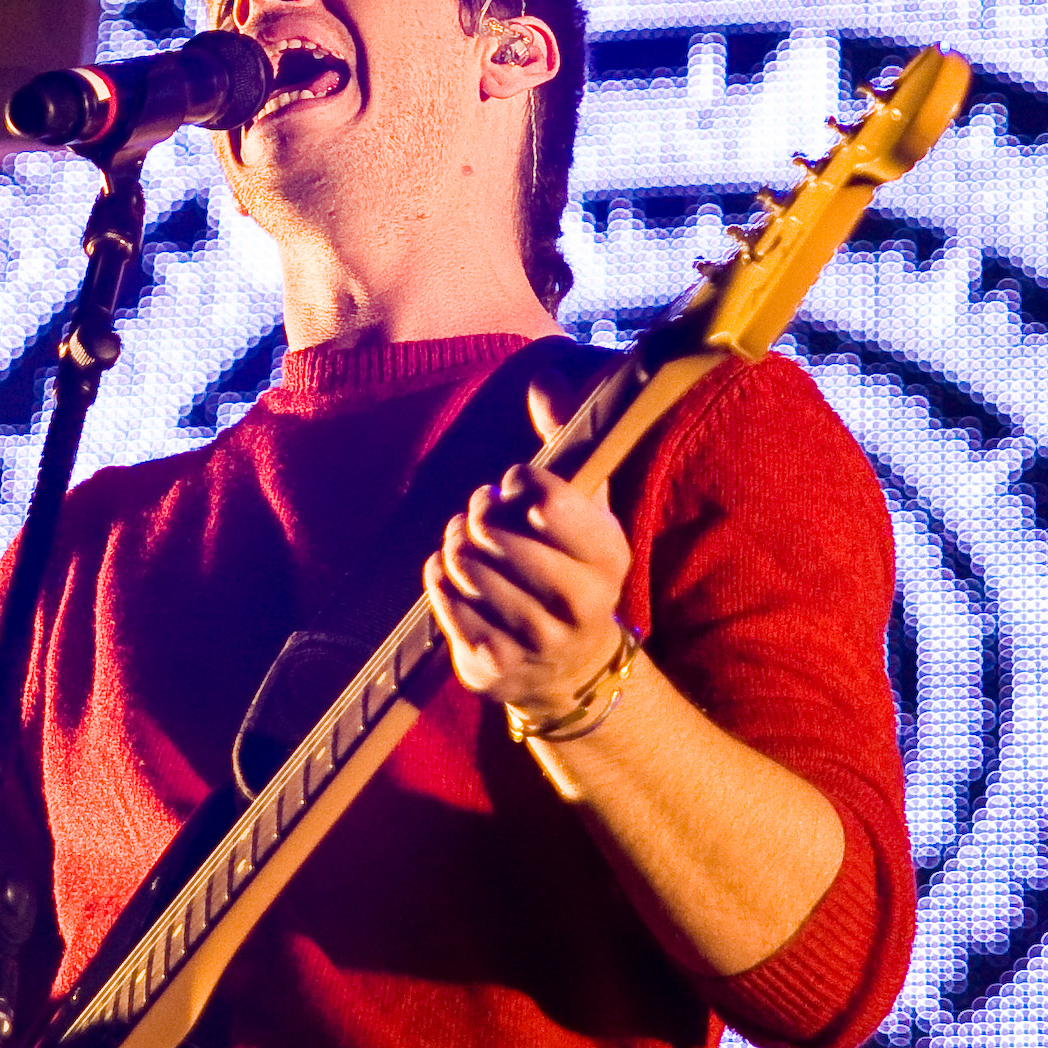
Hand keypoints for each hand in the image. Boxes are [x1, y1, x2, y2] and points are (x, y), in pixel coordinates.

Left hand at [423, 460, 630, 728]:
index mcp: (609, 554)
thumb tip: (547, 377)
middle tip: (480, 512)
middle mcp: (581, 602)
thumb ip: (567, 438)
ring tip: (464, 541)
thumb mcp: (586, 506)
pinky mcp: (496, 665)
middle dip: (477, 513)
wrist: (570, 669)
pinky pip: (445, 603)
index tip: (515, 485)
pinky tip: (450, 573)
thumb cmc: (572, 566)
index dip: (518, 482)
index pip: (548, 499)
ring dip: (455, 543)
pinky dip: (438, 578)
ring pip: (467, 567)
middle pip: (496, 535)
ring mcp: (538, 640)